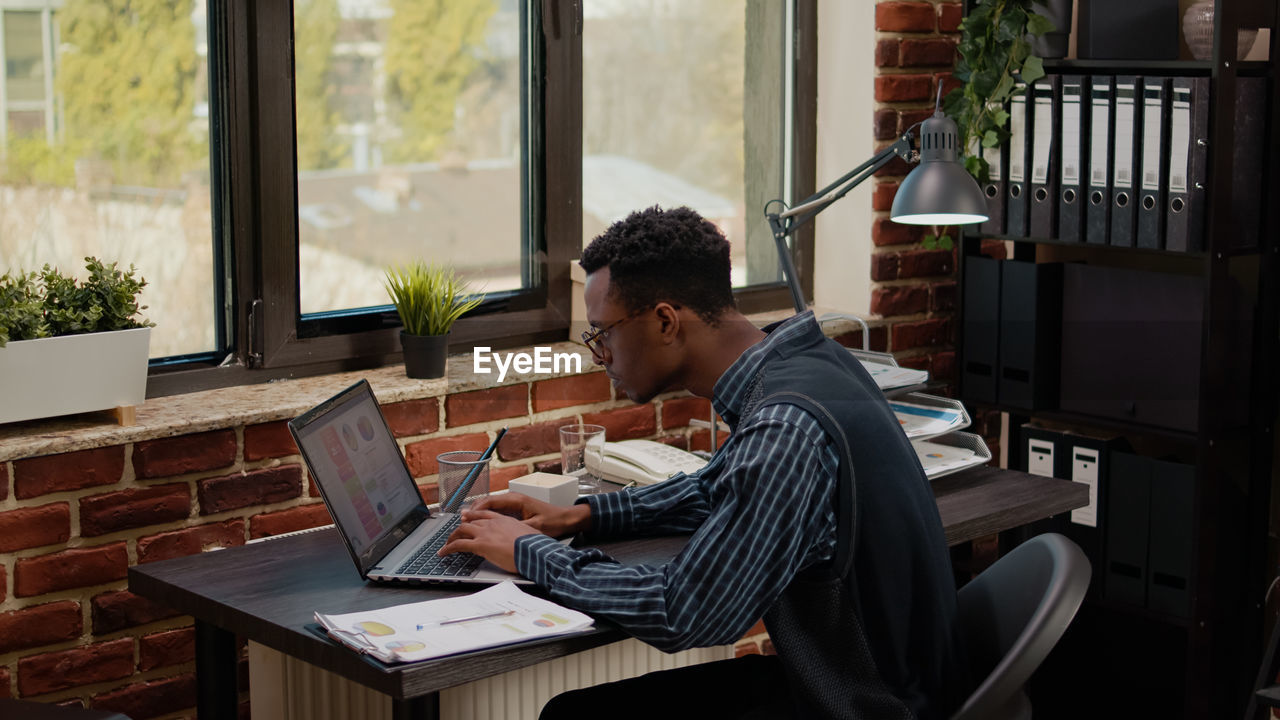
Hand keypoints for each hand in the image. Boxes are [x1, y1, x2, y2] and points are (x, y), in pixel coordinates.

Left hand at [438, 510, 539, 572]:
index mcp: (505, 520)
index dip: (474, 515)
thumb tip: (523, 543)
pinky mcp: (480, 545)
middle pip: (471, 521)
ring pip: (462, 530)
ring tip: (446, 544)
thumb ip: (521, 536)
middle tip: (455, 532)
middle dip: (461, 526)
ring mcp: (486, 533)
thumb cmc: (536, 547)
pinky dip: (448, 548)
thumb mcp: (529, 536)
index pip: (485, 514)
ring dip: (452, 536)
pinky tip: (443, 553)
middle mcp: (493, 523)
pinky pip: (459, 545)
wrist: (536, 551)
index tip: (467, 517)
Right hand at [467, 493, 590, 538]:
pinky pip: (497, 509)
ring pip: (491, 505)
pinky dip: (487, 514)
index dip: (477, 509)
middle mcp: (514, 498)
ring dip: (479, 512)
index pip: (491, 501)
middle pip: (488, 502)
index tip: (466, 517)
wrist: (566, 518)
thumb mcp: (535, 527)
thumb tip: (502, 533)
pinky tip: (480, 522)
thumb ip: (518, 529)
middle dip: (473, 511)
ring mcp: (514, 502)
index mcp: (517, 500)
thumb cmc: (553, 522)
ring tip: (465, 521)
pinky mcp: (516, 508)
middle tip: (460, 520)